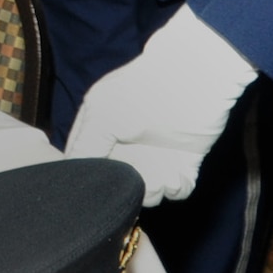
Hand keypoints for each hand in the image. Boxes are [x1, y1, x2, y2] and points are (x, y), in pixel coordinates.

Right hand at [62, 6, 258, 203]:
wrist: (198, 80)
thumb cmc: (145, 91)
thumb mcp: (102, 116)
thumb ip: (84, 148)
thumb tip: (74, 177)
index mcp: (100, 127)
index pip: (84, 162)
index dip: (89, 178)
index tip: (100, 186)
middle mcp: (126, 145)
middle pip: (116, 183)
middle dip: (126, 189)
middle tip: (140, 180)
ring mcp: (155, 154)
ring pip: (147, 192)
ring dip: (155, 192)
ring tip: (164, 178)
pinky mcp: (182, 161)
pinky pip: (176, 189)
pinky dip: (177, 188)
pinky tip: (179, 175)